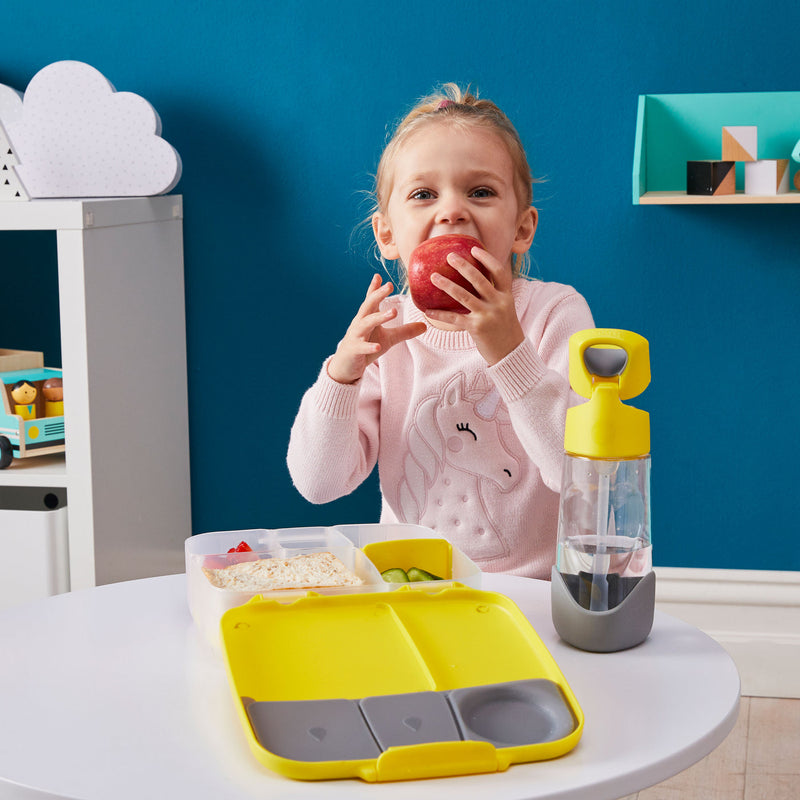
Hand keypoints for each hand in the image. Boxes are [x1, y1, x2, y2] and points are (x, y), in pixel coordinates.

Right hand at [327, 274, 426, 383]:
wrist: (346, 366)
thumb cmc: (366, 347)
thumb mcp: (388, 338)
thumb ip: (405, 331)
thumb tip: (425, 326)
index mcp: (367, 317)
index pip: (371, 300)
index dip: (375, 288)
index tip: (379, 276)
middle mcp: (360, 323)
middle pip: (368, 306)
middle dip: (377, 295)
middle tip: (389, 285)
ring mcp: (355, 336)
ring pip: (366, 324)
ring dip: (379, 317)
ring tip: (393, 312)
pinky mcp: (354, 350)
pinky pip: (362, 348)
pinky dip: (369, 346)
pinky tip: (378, 346)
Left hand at [425, 247, 523, 364]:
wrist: (511, 353)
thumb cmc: (504, 328)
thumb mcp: (505, 308)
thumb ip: (494, 294)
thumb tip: (474, 278)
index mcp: (507, 296)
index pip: (499, 272)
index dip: (487, 259)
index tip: (474, 248)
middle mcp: (499, 303)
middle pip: (480, 280)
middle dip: (463, 266)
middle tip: (449, 256)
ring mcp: (488, 316)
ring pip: (464, 296)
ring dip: (447, 285)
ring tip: (433, 277)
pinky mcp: (477, 328)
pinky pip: (455, 319)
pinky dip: (440, 315)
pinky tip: (428, 311)